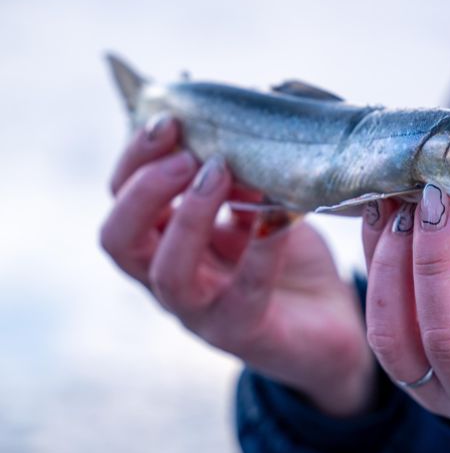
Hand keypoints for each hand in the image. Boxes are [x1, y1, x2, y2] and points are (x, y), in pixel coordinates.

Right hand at [100, 115, 375, 416]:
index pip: (119, 199)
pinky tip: (278, 215)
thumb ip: (236, 178)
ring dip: (189, 217)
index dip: (134, 159)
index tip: (168, 120)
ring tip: (219, 174)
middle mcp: (168, 279)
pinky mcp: (244, 332)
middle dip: (144, 189)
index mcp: (162, 241)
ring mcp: (201, 312)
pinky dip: (263, 247)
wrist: (327, 325)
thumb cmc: (283, 261)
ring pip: (168, 274)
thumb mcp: (254, 208)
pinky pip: (246, 291)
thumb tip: (232, 128)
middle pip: (120, 240)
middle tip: (186, 154)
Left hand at [362, 189, 449, 427]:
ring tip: (404, 208)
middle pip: (444, 330)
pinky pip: (377, 326)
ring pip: (393, 334)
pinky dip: (375, 270)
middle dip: (434, 255)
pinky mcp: (401, 377)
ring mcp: (431, 393)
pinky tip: (385, 223)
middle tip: (436, 196)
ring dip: (391, 263)